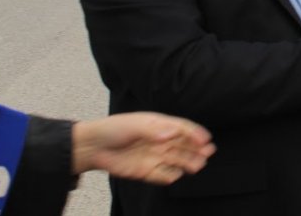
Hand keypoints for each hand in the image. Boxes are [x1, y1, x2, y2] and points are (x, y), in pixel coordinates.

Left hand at [71, 113, 214, 184]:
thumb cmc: (114, 129)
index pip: (182, 129)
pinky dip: (170, 176)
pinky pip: (162, 175)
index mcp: (160, 126)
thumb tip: (171, 133)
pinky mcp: (146, 171)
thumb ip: (155, 130)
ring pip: (177, 160)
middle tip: (208, 152)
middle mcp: (160, 141)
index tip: (205, 139)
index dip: (195, 133)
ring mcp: (154, 156)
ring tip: (199, 165)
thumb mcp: (136, 124)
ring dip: (188, 162)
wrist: (92, 146)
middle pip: (183, 145)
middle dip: (197, 148)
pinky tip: (177, 175)